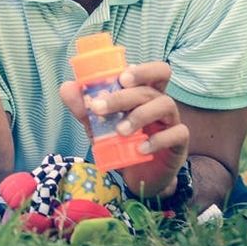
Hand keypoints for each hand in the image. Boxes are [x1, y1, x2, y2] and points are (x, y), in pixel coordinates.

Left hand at [60, 61, 188, 197]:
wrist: (138, 175)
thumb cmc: (120, 142)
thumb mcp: (98, 125)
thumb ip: (83, 108)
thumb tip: (66, 87)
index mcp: (144, 93)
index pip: (154, 71)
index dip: (142, 70)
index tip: (121, 78)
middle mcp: (160, 102)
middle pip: (151, 88)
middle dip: (124, 96)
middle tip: (100, 107)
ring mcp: (172, 121)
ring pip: (166, 105)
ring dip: (139, 116)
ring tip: (119, 131)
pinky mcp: (180, 143)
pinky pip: (177, 133)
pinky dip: (157, 140)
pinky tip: (140, 148)